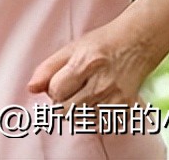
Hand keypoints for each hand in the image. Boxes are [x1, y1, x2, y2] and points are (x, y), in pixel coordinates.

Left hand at [27, 20, 157, 106]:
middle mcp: (102, 83)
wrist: (136, 44)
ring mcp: (116, 98)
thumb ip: (47, 69)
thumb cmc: (101, 44)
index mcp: (86, 64)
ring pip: (81, 119)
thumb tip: (31, 89)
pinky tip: (94, 101)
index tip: (58, 82)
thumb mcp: (70, 49)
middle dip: (60, 103)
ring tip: (82, 94)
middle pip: (66, 110)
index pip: (56, 91)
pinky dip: (91, 116)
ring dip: (75, 110)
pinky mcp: (127, 108)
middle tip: (68, 90)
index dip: (51, 89)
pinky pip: (98, 124)